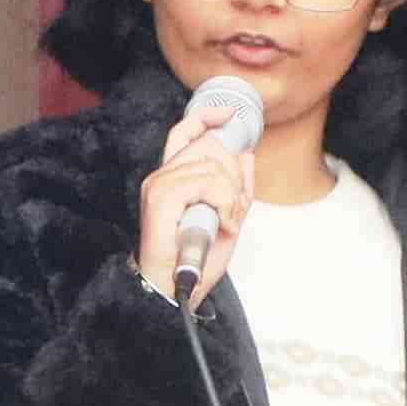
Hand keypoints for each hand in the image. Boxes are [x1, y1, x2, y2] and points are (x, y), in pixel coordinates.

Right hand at [136, 106, 256, 313]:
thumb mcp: (227, 217)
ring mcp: (160, 185)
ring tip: (228, 221)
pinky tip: (223, 222)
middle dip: (235, 176)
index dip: (208, 117)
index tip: (230, 116)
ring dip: (232, 196)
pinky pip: (206, 183)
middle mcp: (163, 176)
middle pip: (209, 146)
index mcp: (174, 177)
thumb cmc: (193, 260)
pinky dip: (224, 203)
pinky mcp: (162, 197)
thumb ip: (236, 186)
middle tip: (234, 209)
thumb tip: (246, 155)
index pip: (186, 131)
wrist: (174, 289)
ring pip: (213, 166)